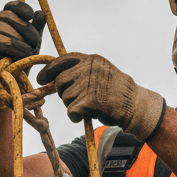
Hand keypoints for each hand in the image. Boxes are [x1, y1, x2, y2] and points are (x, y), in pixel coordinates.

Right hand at [0, 1, 46, 61]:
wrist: (9, 81)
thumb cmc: (21, 60)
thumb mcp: (33, 43)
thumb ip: (37, 28)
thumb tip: (40, 12)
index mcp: (6, 19)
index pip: (11, 6)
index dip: (20, 7)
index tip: (30, 15)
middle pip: (7, 15)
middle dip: (24, 28)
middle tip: (36, 42)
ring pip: (0, 26)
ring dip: (17, 38)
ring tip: (28, 51)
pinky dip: (8, 45)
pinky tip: (20, 52)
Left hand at [38, 52, 165, 141]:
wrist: (136, 105)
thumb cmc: (116, 92)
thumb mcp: (99, 74)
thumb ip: (79, 73)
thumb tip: (51, 80)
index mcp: (92, 59)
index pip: (62, 60)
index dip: (48, 70)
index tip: (40, 79)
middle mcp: (89, 68)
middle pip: (60, 81)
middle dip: (63, 93)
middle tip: (75, 100)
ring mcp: (89, 83)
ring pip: (64, 98)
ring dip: (71, 106)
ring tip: (87, 107)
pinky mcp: (90, 100)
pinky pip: (71, 111)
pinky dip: (75, 116)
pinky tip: (85, 116)